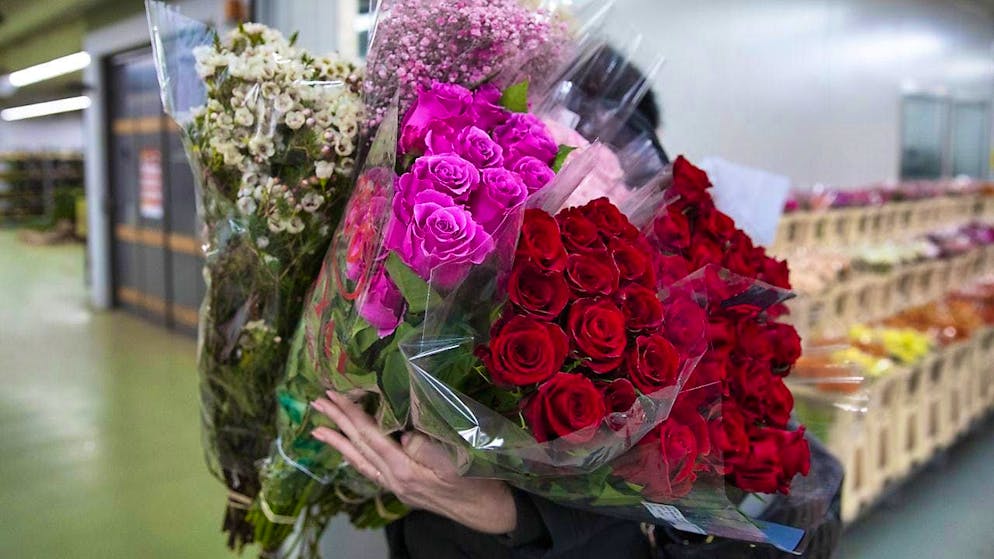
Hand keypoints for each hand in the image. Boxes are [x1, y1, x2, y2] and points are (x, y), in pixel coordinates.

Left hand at [311, 391, 517, 534]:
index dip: (351, 414)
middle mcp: (394, 479)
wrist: (488, 512)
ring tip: (318, 429)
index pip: (370, 436)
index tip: (333, 396)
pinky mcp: (403, 487)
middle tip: (317, 401)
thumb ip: (426, 447)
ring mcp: (396, 486)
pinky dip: (356, 456)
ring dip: (339, 441)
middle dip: (337, 422)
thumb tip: (402, 434)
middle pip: (360, 446)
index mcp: (405, 470)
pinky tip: (350, 450)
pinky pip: (370, 470)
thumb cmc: (478, 483)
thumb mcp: (456, 462)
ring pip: (361, 460)